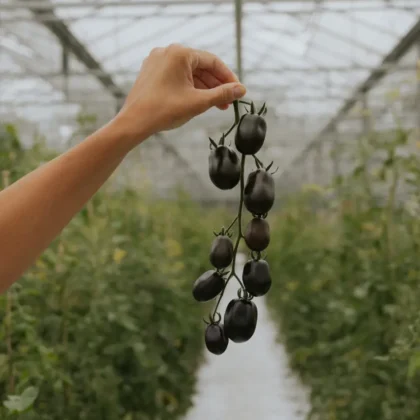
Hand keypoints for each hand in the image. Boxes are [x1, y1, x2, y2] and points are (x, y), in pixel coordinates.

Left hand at [115, 44, 246, 142]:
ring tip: (215, 105)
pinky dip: (189, 87)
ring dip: (203, 88)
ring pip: (188, 73)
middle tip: (228, 102)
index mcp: (180, 54)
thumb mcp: (199, 102)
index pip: (213, 62)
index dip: (228, 78)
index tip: (238, 91)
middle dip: (216, 85)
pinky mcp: (151, 72)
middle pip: (201, 67)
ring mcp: (157, 61)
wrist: (134, 122)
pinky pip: (176, 77)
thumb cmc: (164, 110)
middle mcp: (168, 52)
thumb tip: (241, 90)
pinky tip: (198, 101)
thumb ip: (222, 94)